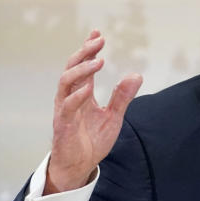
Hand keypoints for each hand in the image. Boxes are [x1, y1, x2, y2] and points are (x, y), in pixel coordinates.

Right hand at [45, 30, 142, 193]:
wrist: (79, 166)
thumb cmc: (91, 141)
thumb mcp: (113, 117)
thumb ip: (122, 97)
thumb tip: (136, 75)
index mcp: (81, 93)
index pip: (83, 66)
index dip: (89, 49)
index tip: (98, 34)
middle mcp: (70, 97)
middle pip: (72, 67)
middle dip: (85, 52)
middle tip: (99, 41)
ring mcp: (65, 109)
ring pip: (66, 82)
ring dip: (82, 70)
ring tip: (99, 61)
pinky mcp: (63, 124)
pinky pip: (67, 107)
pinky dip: (76, 96)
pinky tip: (87, 88)